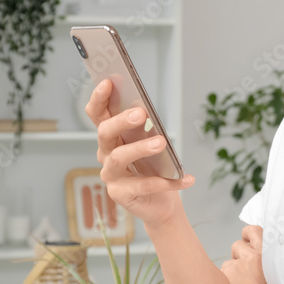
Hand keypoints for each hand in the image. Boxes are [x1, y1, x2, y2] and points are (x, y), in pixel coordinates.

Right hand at [85, 78, 194, 229]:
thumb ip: (143, 127)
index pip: (97, 114)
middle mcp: (106, 154)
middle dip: (121, 120)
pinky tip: (186, 178)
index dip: (99, 98)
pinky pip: (143, 185)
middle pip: (104, 132)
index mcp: (111, 136)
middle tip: (141, 112)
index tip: (108, 82)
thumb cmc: (154, 167)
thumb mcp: (149, 141)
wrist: (161, 202)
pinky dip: (167, 182)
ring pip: (118, 157)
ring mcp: (111, 175)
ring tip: (161, 142)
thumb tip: (142, 107)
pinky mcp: (121, 195)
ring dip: (140, 147)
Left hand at [221, 225, 279, 283]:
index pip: (257, 231)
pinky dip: (228, 276)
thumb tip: (267, 262)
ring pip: (233, 252)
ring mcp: (242, 263)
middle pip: (243, 237)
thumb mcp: (283, 280)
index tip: (250, 239)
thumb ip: (275, 265)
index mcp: (273, 255)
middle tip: (243, 259)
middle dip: (242, 247)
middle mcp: (258, 255)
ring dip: (235, 263)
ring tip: (241, 280)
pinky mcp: (229, 272)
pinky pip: (225, 268)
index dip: (251, 235)